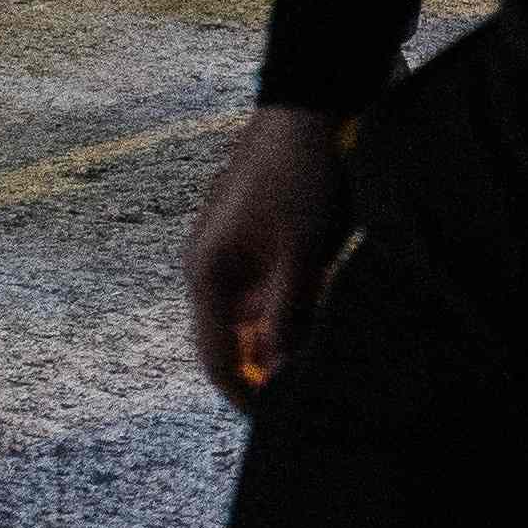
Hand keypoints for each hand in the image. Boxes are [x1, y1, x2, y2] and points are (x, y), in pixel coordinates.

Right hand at [182, 105, 353, 408]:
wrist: (309, 106)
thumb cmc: (300, 177)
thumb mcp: (299, 254)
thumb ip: (287, 317)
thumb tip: (278, 375)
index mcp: (207, 273)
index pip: (215, 356)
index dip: (243, 393)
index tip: (272, 422)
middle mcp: (210, 265)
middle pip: (232, 337)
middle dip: (263, 367)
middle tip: (300, 396)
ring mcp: (232, 248)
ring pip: (253, 312)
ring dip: (279, 336)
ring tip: (315, 359)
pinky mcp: (256, 233)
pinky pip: (266, 285)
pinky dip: (289, 305)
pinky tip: (320, 313)